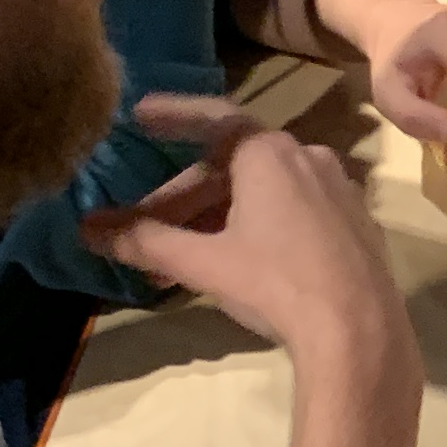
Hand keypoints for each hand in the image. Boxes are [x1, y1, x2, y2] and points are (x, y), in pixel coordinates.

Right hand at [84, 97, 416, 382]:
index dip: (172, 115)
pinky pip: (294, 210)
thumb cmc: (276, 284)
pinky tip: (235, 261)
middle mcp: (308, 157)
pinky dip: (256, 225)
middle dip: (184, 198)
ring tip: (180, 256)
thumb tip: (86, 229)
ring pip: (262, 192)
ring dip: (217, 216)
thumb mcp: (203, 262)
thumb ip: (144, 241)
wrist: (360, 331)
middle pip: (231, 167)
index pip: (212, 118)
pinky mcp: (355, 224)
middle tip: (144, 226)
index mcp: (269, 153)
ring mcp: (338, 190)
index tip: (139, 115)